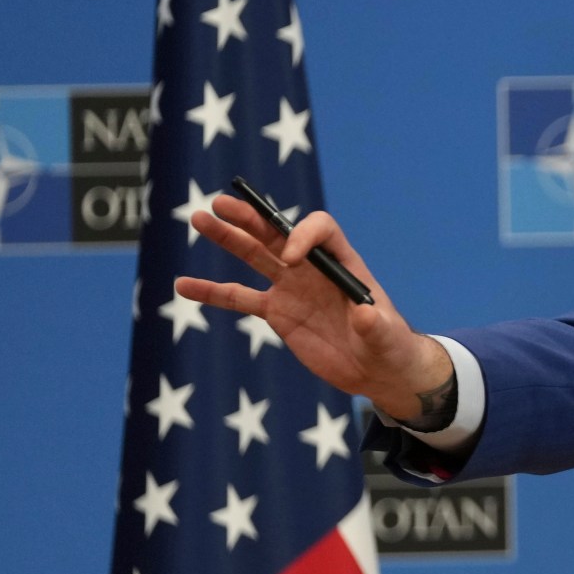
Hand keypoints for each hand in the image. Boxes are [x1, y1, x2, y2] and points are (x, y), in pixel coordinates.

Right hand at [175, 197, 455, 425]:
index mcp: (343, 264)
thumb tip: (366, 313)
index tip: (291, 259)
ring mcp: (293, 288)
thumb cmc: (390, 346)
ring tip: (199, 219)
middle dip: (252, 218)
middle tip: (220, 204)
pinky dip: (212, 292)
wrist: (377, 370)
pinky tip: (183, 285)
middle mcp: (314, 269)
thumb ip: (375, 325)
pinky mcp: (278, 313)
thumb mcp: (387, 337)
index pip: (321, 231)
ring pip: (255, 256)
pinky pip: (240, 298)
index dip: (303, 235)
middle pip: (279, 232)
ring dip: (228, 238)